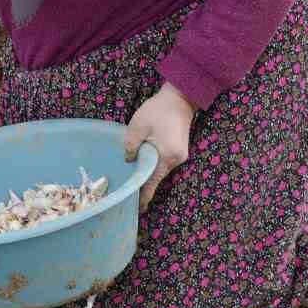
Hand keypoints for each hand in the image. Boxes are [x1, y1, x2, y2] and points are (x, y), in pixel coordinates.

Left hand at [123, 82, 196, 208]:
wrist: (179, 98)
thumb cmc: (157, 110)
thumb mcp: (138, 125)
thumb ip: (131, 145)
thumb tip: (128, 161)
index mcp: (166, 156)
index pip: (153, 182)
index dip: (145, 195)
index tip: (138, 209)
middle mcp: (176, 160)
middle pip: (157, 177)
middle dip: (144, 185)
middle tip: (128, 193)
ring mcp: (180, 156)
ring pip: (160, 170)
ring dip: (148, 173)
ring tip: (133, 178)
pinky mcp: (179, 151)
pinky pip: (164, 163)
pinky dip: (153, 165)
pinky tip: (143, 163)